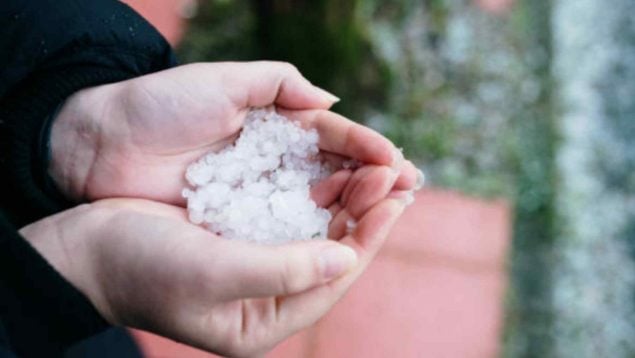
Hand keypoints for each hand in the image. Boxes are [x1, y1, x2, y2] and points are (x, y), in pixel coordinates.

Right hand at [20, 166, 404, 356]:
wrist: (87, 248)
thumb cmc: (144, 268)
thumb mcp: (213, 274)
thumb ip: (281, 270)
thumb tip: (345, 258)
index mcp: (263, 319)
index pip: (332, 278)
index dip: (368, 239)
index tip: (396, 201)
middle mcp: (265, 295)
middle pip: (330, 251)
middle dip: (364, 214)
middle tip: (397, 175)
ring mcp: (254, 262)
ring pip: (313, 229)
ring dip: (343, 198)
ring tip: (374, 167)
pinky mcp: (240, 234)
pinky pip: (288, 211)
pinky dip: (312, 191)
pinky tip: (331, 168)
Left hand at [49, 62, 417, 204]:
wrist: (102, 146)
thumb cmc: (159, 106)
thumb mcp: (220, 81)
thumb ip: (276, 84)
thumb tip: (330, 100)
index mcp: (273, 121)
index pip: (330, 135)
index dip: (365, 147)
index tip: (396, 161)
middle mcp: (272, 158)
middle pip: (332, 169)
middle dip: (370, 178)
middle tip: (405, 189)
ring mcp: (258, 190)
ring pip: (316, 199)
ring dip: (353, 205)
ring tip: (388, 210)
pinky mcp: (239, 219)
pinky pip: (285, 224)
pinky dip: (316, 229)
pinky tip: (343, 235)